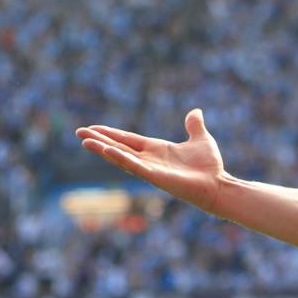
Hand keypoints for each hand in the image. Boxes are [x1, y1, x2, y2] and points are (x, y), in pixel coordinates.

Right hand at [77, 109, 227, 214]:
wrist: (218, 185)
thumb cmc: (210, 167)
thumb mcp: (201, 139)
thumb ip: (194, 126)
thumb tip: (196, 112)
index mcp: (156, 149)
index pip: (127, 140)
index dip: (110, 133)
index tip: (92, 128)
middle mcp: (150, 159)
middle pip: (118, 147)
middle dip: (99, 141)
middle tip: (78, 133)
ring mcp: (151, 169)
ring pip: (122, 157)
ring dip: (103, 150)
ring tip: (85, 142)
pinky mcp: (156, 177)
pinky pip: (135, 167)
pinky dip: (121, 159)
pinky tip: (106, 151)